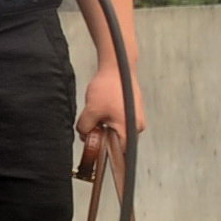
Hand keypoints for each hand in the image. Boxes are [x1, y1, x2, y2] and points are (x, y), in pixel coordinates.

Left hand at [76, 57, 142, 178]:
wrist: (117, 67)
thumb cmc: (109, 87)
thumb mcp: (91, 110)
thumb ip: (85, 128)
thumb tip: (84, 136)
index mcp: (130, 129)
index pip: (118, 152)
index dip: (104, 153)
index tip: (94, 151)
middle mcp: (136, 126)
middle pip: (116, 142)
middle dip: (101, 137)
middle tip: (91, 125)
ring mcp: (135, 118)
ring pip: (115, 130)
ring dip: (103, 126)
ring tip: (97, 112)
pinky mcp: (131, 111)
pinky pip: (117, 121)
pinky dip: (107, 118)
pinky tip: (101, 108)